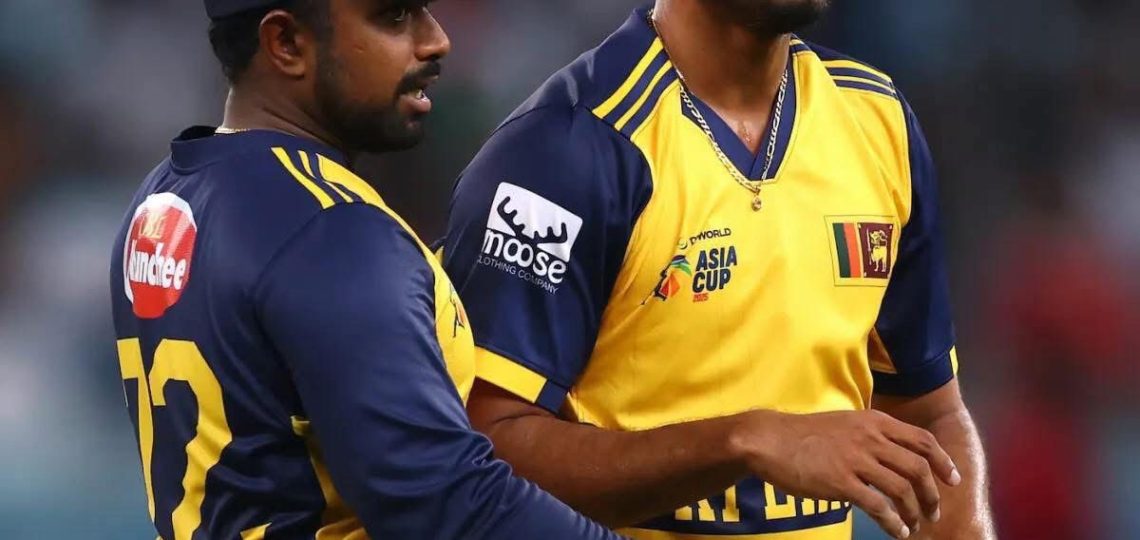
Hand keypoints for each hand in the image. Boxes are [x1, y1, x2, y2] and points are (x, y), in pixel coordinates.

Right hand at [731, 410, 960, 538]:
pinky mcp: (842, 483)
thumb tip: (892, 454)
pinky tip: (897, 532)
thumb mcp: (845, 423)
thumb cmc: (804, 433)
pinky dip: (894, 523)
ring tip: (915, 526)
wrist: (770, 440)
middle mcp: (871, 439)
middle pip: (918, 468)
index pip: (922, 440)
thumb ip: (870, 434)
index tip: (952, 480)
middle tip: (933, 511)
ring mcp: (857, 460)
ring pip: (903, 489)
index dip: (943, 462)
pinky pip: (879, 507)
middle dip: (933, 494)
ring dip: (916, 511)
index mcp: (874, 422)